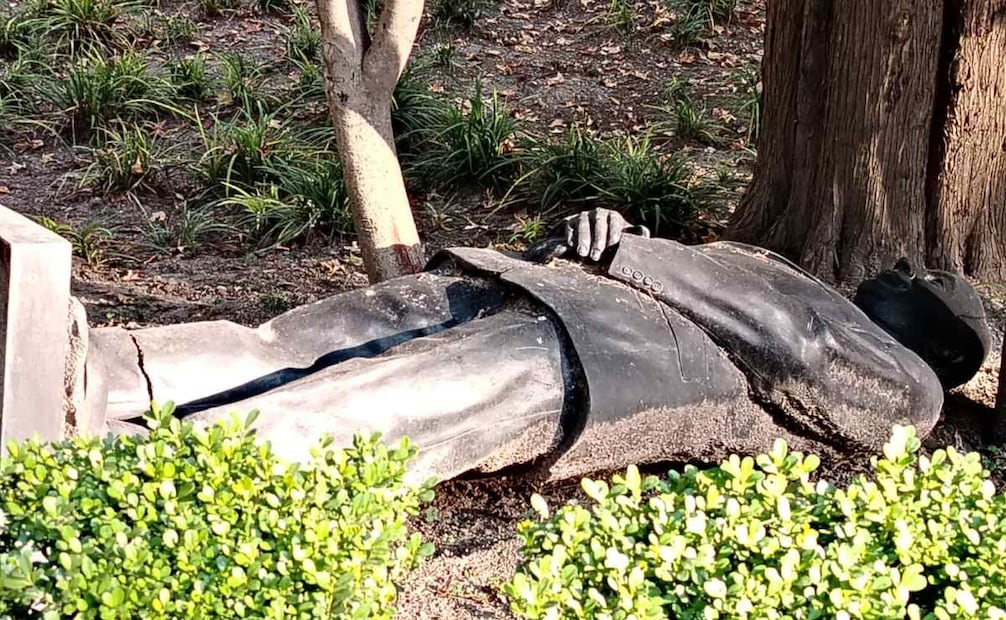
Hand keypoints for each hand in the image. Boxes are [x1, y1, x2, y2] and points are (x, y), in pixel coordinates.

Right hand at [523, 209, 649, 262]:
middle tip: (596, 255)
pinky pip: (570, 227)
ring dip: (583, 239)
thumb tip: (645, 233)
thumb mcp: (624, 238)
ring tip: (582, 253)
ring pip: (583, 224)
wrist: (590, 235)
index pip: (615, 221)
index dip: (614, 231)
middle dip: (597, 239)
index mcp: (614, 217)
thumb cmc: (612, 240)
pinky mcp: (570, 222)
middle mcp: (599, 214)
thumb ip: (635, 236)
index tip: (613, 244)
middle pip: (598, 222)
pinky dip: (570, 236)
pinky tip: (571, 246)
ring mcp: (583, 217)